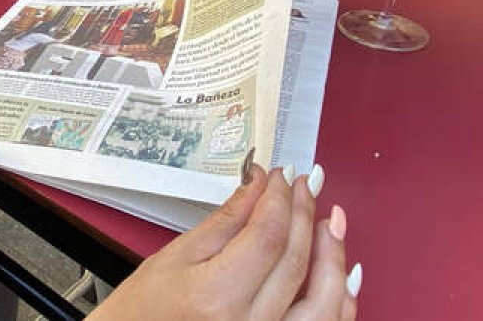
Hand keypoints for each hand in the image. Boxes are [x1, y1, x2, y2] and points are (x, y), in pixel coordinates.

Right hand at [88, 165, 359, 320]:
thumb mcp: (176, 257)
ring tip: (330, 221)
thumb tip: (258, 183)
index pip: (266, 237)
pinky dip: (339, 300)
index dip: (279, 200)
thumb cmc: (143, 312)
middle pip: (296, 263)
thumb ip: (226, 221)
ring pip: (325, 302)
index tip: (281, 176)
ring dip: (334, 257)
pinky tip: (339, 271)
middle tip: (306, 185)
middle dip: (305, 216)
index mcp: (216, 298)